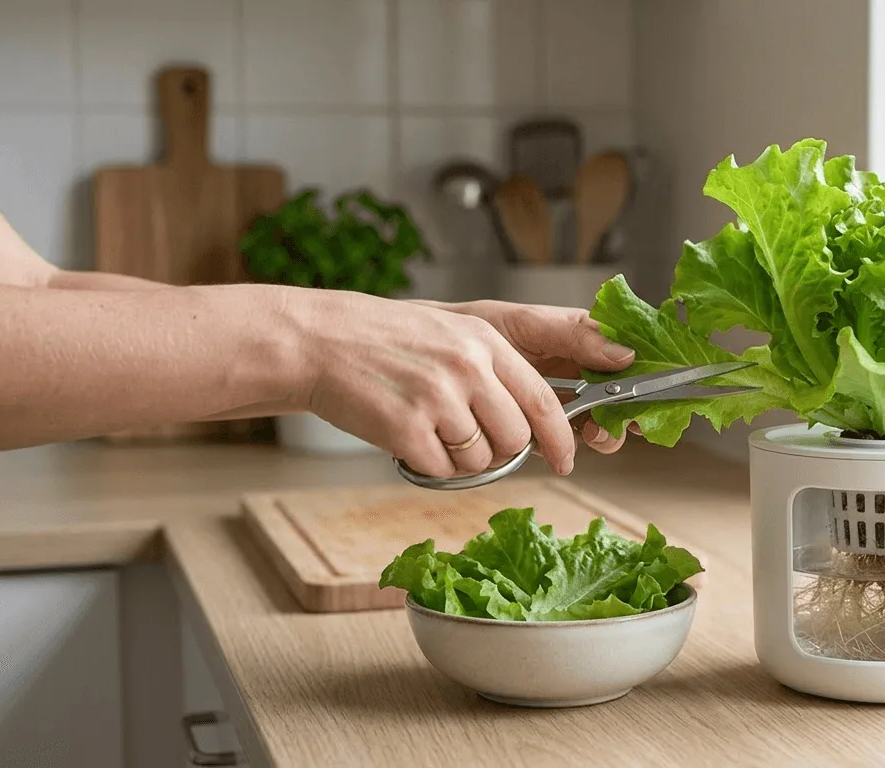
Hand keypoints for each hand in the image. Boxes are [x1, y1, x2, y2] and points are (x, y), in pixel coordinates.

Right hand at [293, 292, 630, 479]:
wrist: (318, 341)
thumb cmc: (386, 342)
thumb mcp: (452, 335)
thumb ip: (496, 371)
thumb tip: (538, 423)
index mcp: (486, 341)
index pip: (544, 401)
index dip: (562, 438)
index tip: (567, 458)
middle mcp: (468, 366)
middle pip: (517, 439)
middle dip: (501, 452)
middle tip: (467, 440)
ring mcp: (438, 397)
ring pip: (482, 460)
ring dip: (461, 459)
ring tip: (429, 429)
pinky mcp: (406, 427)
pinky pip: (442, 470)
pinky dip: (428, 465)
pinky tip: (406, 437)